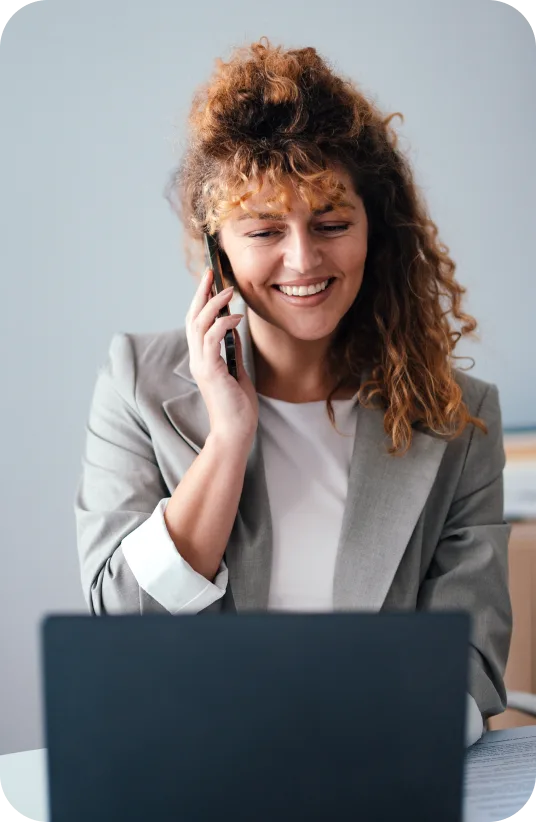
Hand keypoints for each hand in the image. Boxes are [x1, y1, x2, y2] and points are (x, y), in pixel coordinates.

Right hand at [185, 269, 258, 449]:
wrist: (236, 432)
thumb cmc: (238, 407)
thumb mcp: (237, 371)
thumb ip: (231, 349)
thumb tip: (233, 327)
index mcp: (202, 358)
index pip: (196, 322)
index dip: (201, 300)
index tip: (211, 281)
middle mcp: (197, 359)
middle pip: (192, 317)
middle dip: (201, 293)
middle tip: (211, 272)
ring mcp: (201, 365)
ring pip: (198, 324)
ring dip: (213, 304)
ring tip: (228, 291)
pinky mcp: (210, 371)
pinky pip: (212, 339)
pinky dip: (223, 323)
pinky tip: (236, 317)